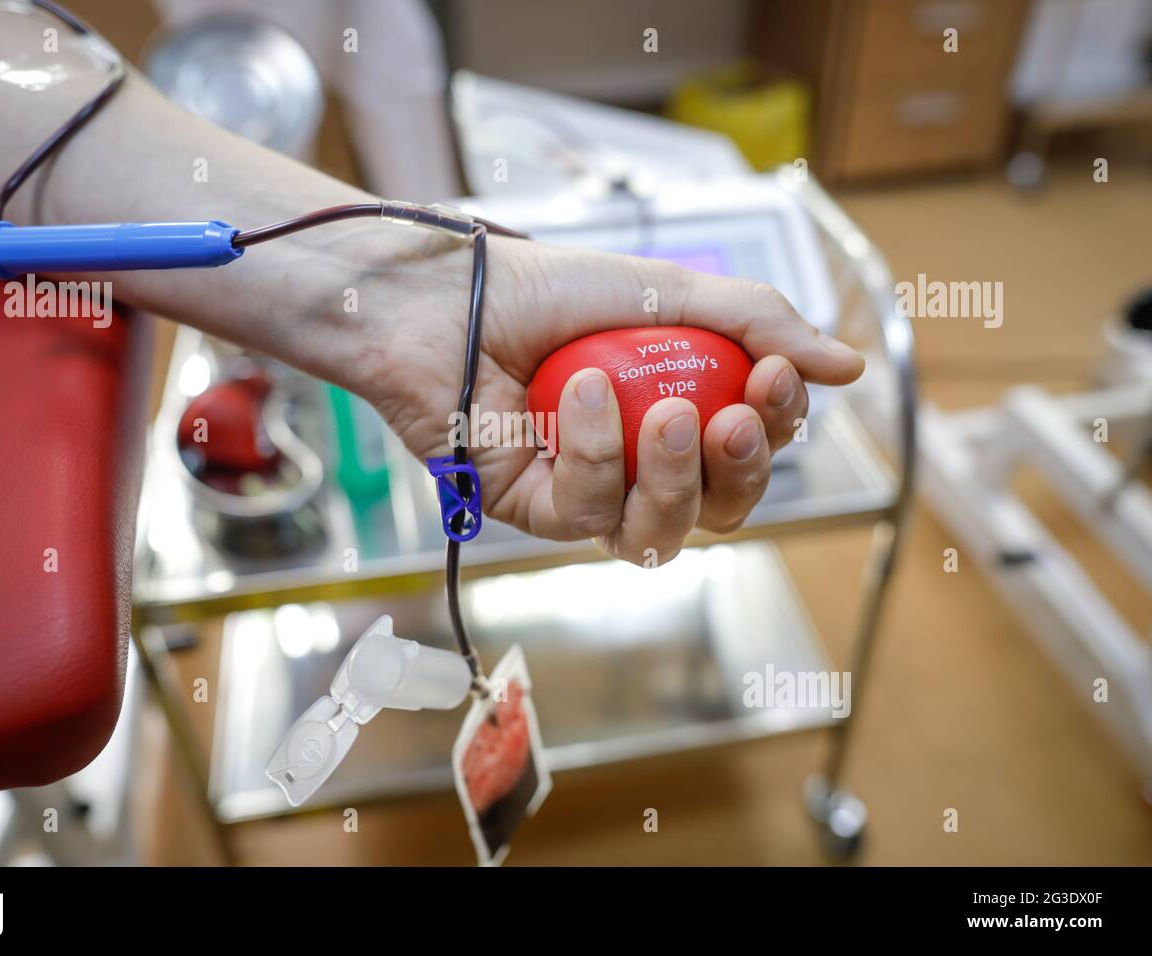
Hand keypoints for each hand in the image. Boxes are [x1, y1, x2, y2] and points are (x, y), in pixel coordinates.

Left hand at [366, 235, 863, 566]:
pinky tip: (581, 395)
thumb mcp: (667, 293)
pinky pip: (585, 513)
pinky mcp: (532, 510)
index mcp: (675, 413)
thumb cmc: (545, 288)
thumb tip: (850, 367)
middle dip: (739, 470)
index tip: (775, 375)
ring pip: (659, 531)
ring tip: (667, 412)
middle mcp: (635, 462)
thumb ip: (757, 324)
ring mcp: (585, 490)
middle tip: (731, 416)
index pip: (749, 449)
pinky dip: (593, 452)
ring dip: (674, 474)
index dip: (777, 428)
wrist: (447, 293)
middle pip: (718, 508)